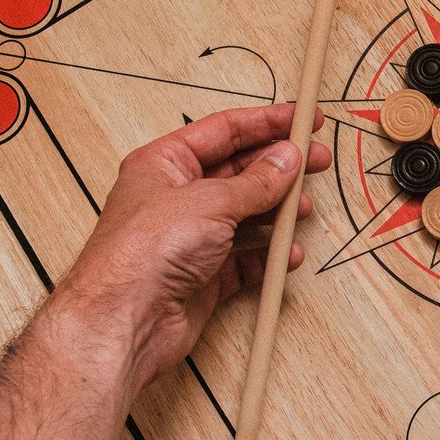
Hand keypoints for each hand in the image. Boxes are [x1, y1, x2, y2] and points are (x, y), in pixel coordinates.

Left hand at [48, 105, 331, 396]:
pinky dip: (268, 254)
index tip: (301, 119)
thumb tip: (285, 159)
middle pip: (239, 172)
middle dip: (279, 168)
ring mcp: (190, 238)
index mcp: (165, 165)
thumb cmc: (141, 254)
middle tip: (315, 161)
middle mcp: (176, 199)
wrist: (124, 320)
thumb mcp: (210, 201)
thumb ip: (256, 181)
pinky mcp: (201, 275)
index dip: (266, 122)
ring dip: (277, 212)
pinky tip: (285, 252)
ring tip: (302, 209)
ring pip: (245, 215)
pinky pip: (245, 257)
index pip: (224, 131)